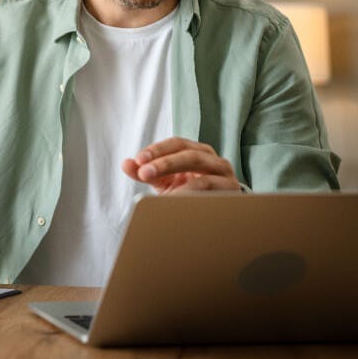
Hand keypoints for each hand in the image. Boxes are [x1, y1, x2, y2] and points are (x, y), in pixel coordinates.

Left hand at [121, 137, 242, 192]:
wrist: (215, 214)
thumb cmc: (187, 193)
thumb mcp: (164, 181)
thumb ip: (145, 172)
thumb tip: (126, 164)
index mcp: (196, 151)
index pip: (177, 144)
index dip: (157, 150)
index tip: (138, 160)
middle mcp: (213, 160)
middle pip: (190, 154)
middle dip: (164, 163)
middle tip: (144, 173)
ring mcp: (225, 177)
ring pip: (202, 174)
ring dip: (180, 183)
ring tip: (159, 192)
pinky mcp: (232, 194)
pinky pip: (212, 193)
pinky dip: (193, 197)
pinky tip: (177, 203)